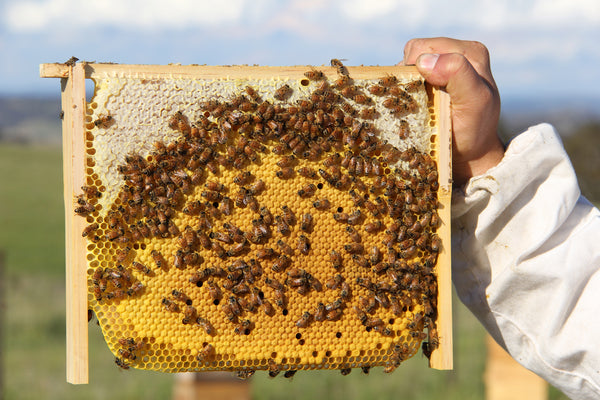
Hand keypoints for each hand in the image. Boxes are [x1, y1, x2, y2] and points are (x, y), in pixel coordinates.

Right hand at [401, 37, 504, 186]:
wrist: (470, 151)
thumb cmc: (474, 129)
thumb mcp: (474, 101)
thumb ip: (457, 73)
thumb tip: (424, 60)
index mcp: (469, 52)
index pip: (424, 49)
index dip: (415, 72)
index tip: (427, 99)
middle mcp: (457, 51)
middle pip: (412, 53)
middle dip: (410, 77)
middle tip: (421, 102)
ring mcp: (443, 63)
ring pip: (407, 64)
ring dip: (406, 84)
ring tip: (419, 104)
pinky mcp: (432, 76)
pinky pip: (407, 74)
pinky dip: (405, 88)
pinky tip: (415, 104)